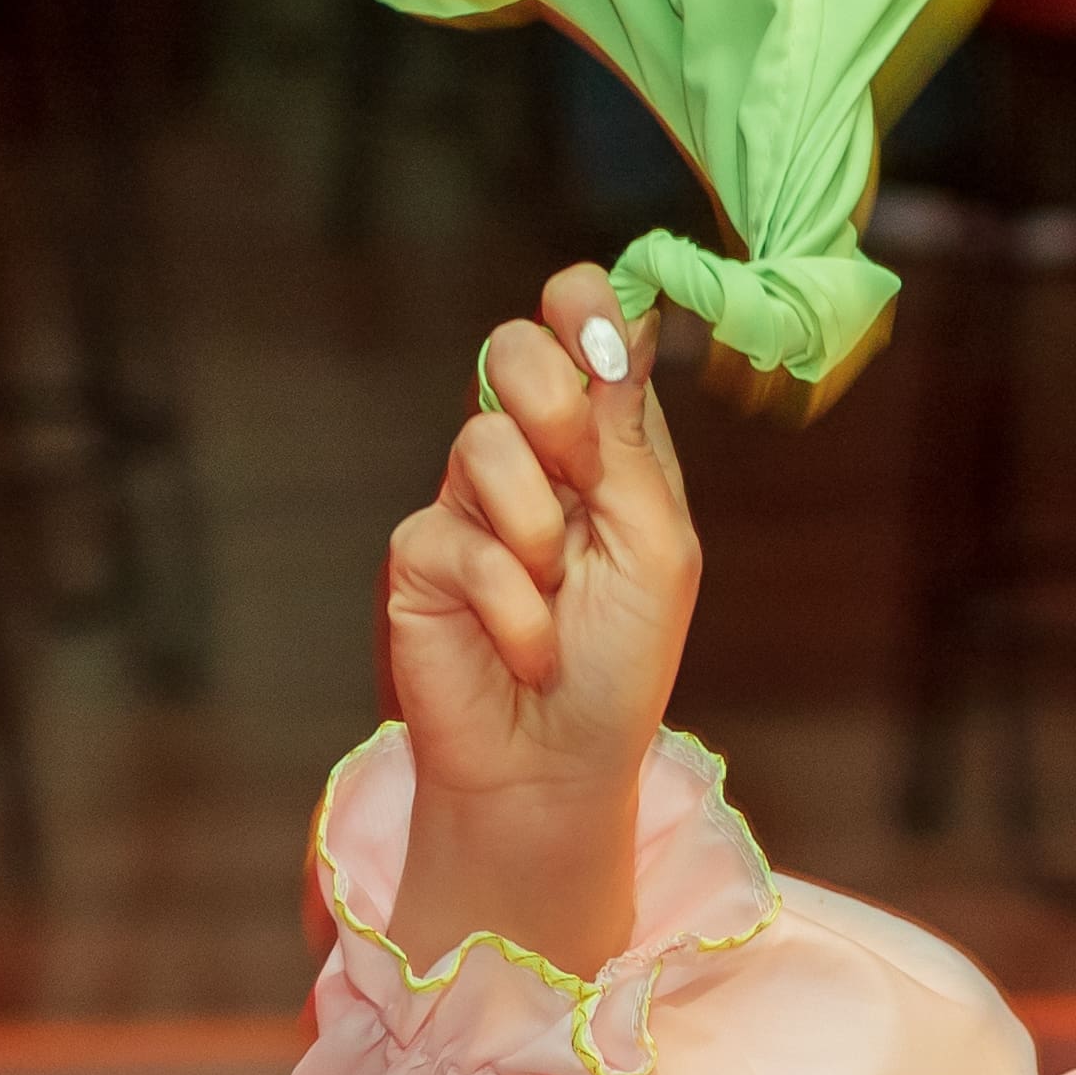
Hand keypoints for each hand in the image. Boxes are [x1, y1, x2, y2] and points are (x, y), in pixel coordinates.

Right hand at [380, 265, 697, 960]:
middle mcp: (530, 459)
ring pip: (483, 441)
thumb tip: (625, 320)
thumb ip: (633, 441)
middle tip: (581, 472)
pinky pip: (457, 539)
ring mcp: (466, 502)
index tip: (600, 322)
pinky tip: (528, 648)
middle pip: (513, 349)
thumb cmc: (619, 663)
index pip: (582, 332)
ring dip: (539, 529)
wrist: (556, 768)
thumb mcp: (656, 548)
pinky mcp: (419, 557)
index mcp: (600, 445)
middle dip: (552, 398)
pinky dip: (510, 603)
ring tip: (556, 596)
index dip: (586, 306)